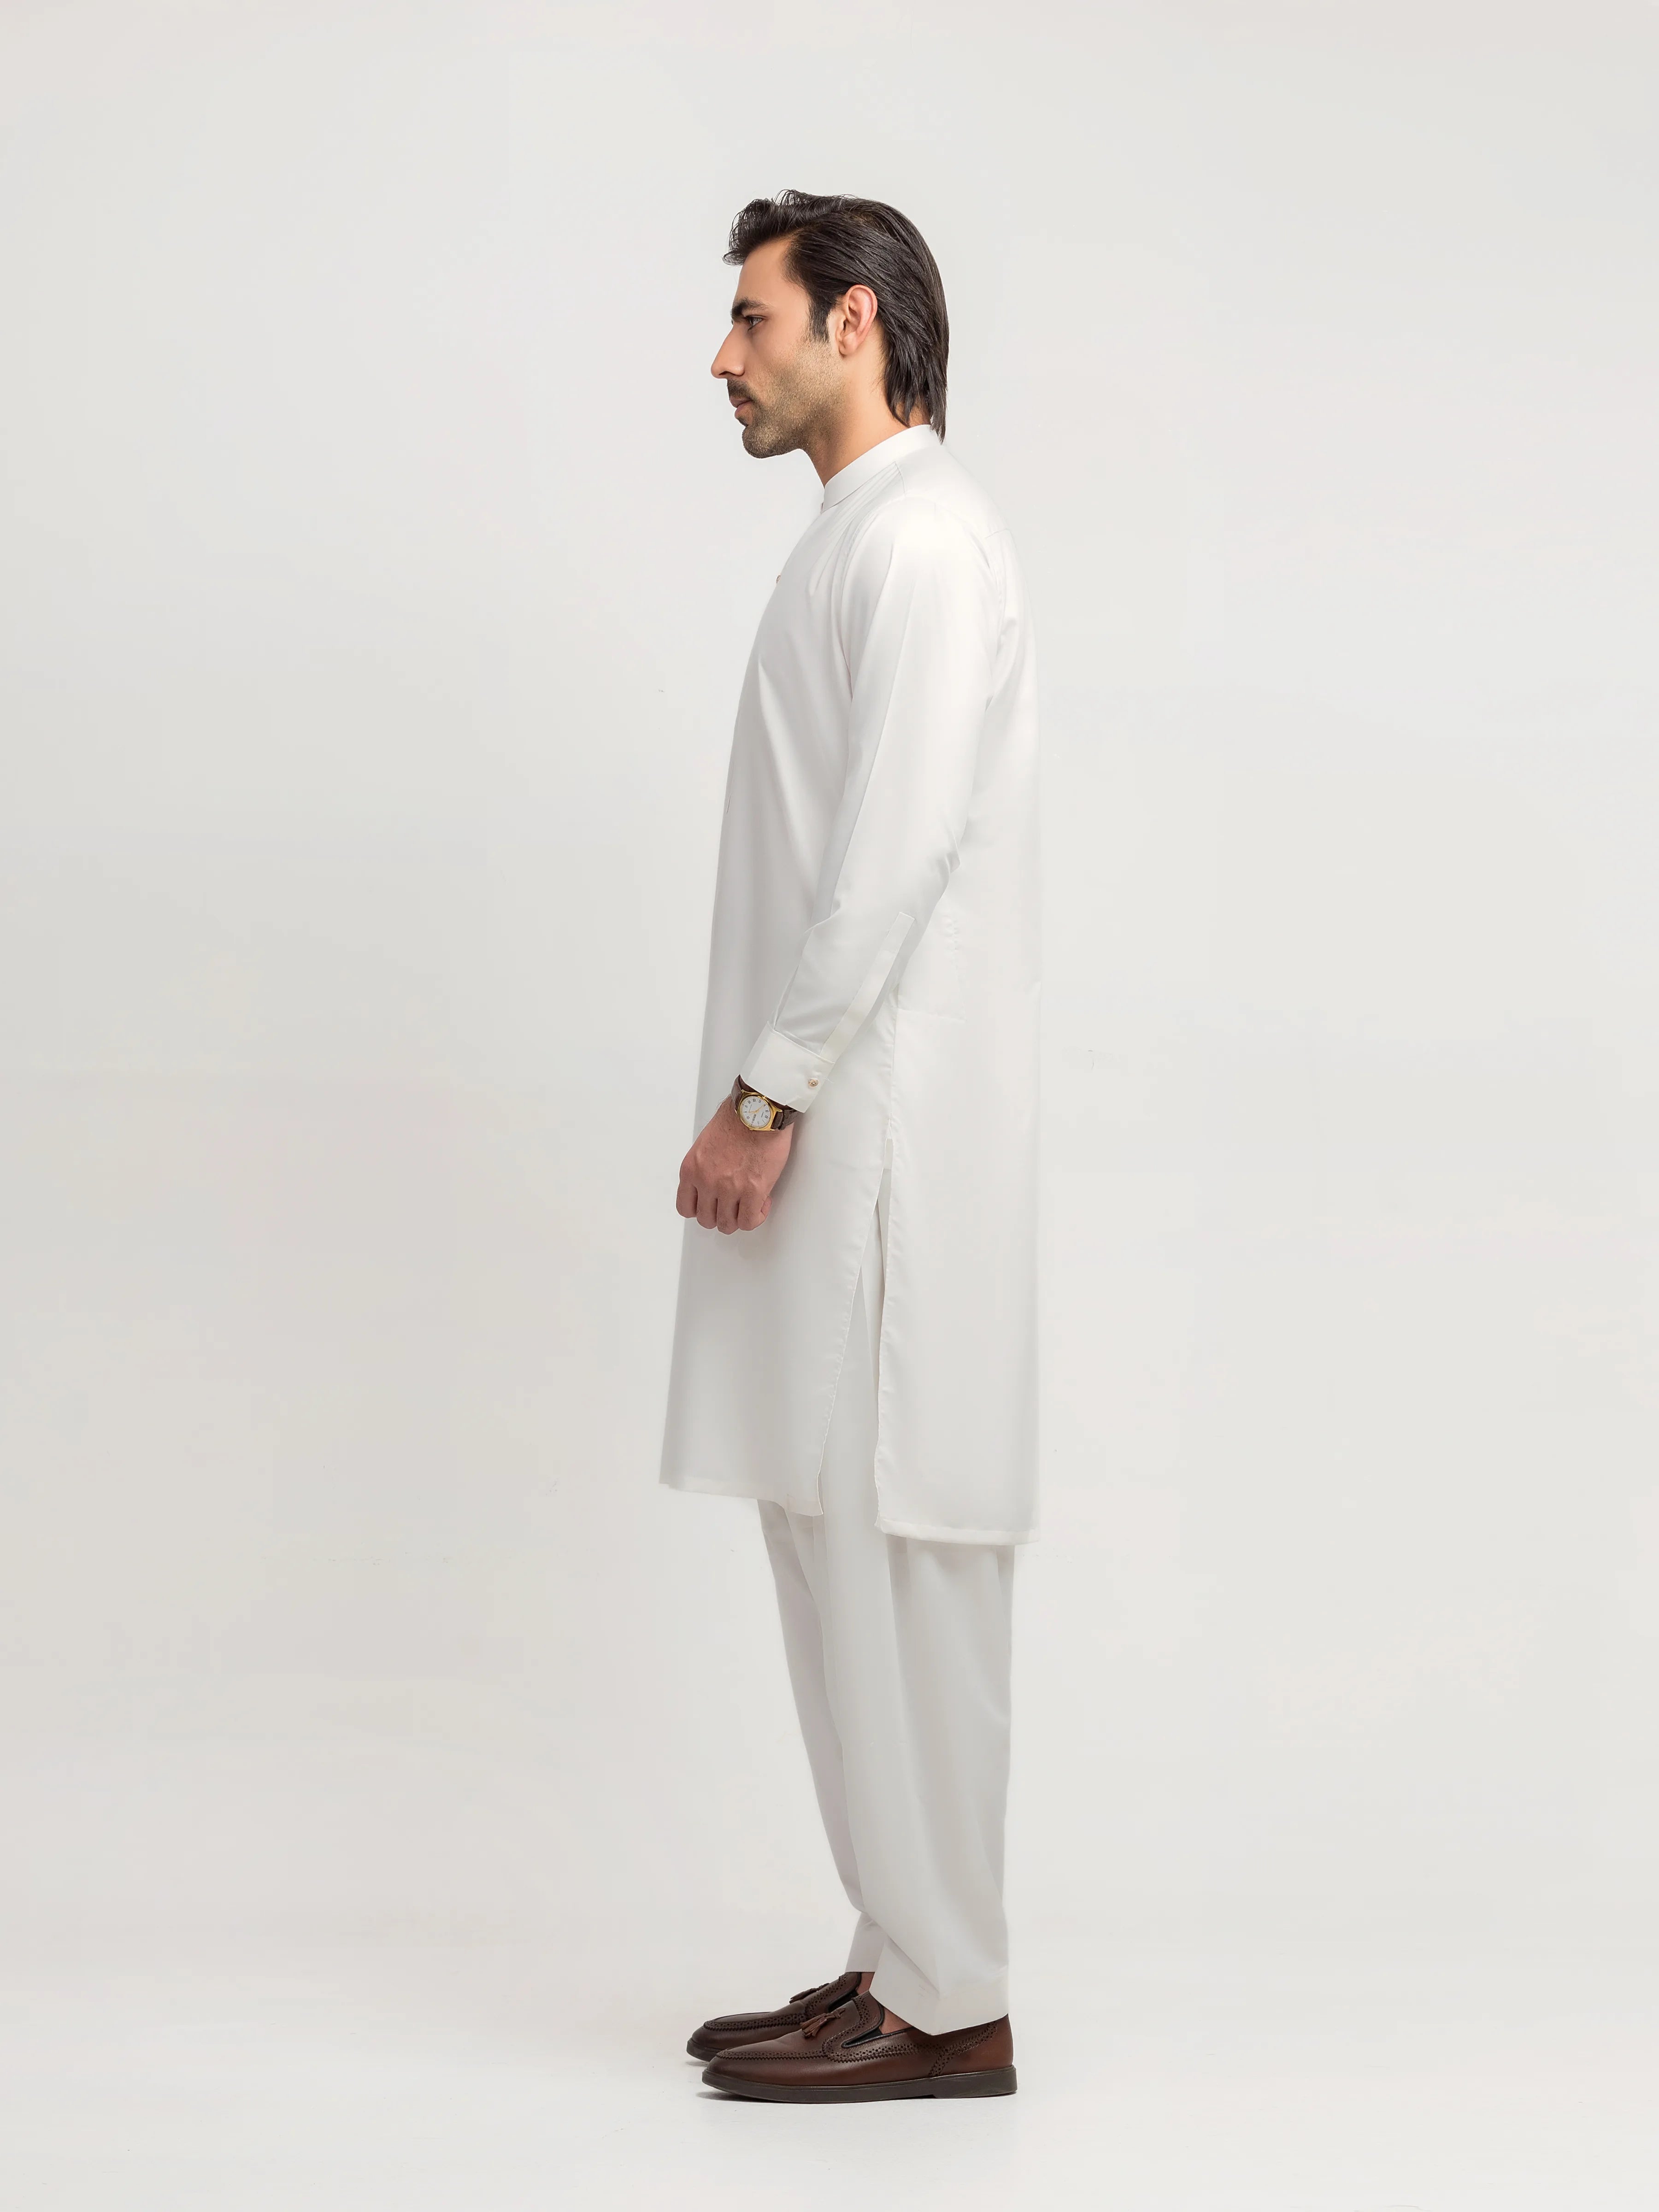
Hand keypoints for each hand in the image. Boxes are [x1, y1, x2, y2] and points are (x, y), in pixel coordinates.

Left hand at [676, 1101, 793, 1232]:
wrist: (760, 1108)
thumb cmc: (738, 1116)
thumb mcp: (706, 1142)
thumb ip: (704, 1165)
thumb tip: (713, 1179)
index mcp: (691, 1168)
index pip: (685, 1207)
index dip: (701, 1209)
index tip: (711, 1204)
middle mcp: (706, 1181)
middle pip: (706, 1219)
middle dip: (721, 1215)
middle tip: (734, 1204)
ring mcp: (729, 1189)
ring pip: (728, 1225)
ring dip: (739, 1218)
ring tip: (750, 1203)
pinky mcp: (753, 1191)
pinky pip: (750, 1221)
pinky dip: (757, 1216)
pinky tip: (763, 1203)